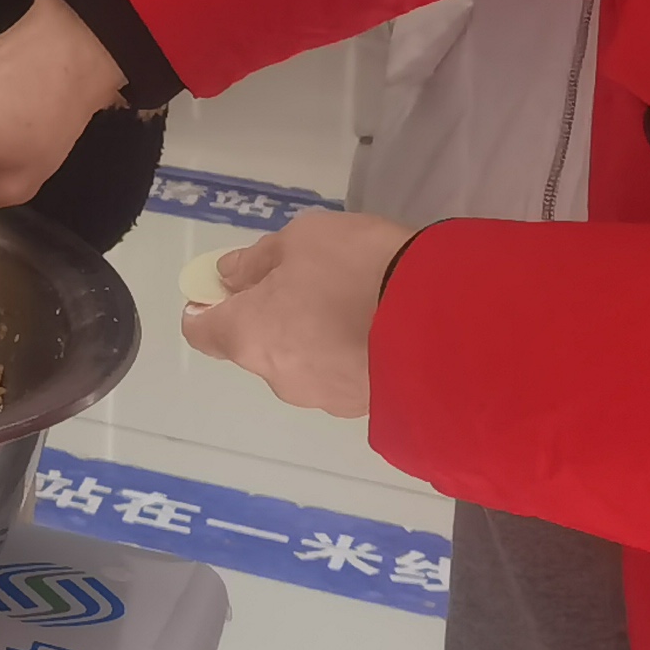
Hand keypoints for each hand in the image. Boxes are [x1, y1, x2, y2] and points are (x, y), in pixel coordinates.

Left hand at [185, 209, 409, 415]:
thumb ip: (257, 259)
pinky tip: (378, 330)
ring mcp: (323, 398)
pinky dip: (348, 356)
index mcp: (249, 334)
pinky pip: (342, 376)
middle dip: (272, 318)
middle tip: (308, 283)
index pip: (202, 333)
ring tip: (355, 304)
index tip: (223, 289)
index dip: (205, 310)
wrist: (446, 323)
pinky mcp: (365, 409)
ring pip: (302, 364)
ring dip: (313, 340)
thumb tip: (228, 276)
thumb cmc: (359, 268)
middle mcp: (278, 376)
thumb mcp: (302, 239)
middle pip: (256, 347)